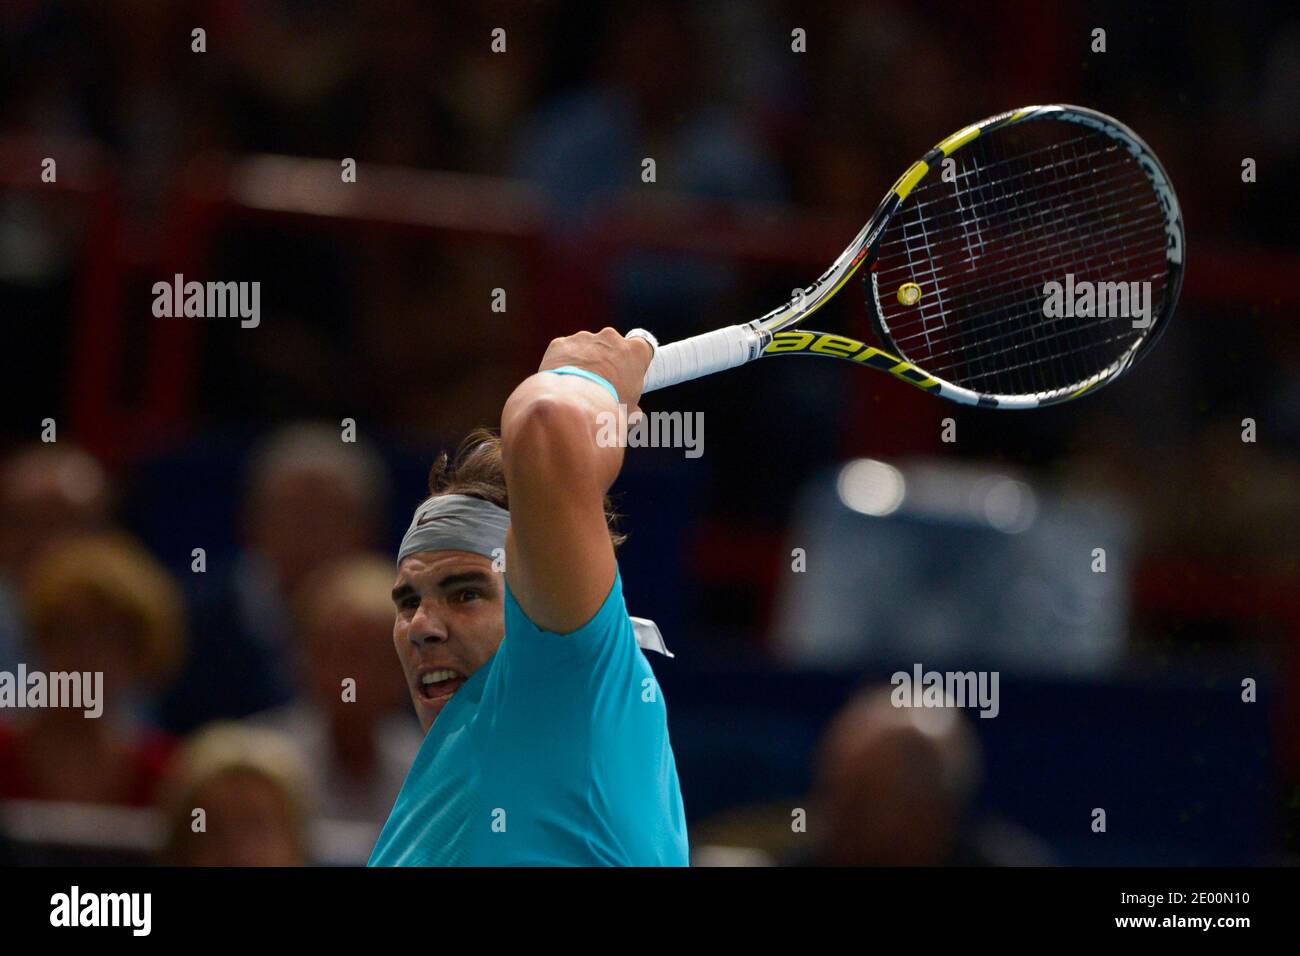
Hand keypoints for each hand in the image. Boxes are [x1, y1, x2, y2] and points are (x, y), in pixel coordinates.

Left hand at [538, 327, 653, 408]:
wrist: (572, 404)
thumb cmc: (607, 407)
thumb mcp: (629, 412)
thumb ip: (634, 409)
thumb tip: (634, 417)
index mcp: (635, 351)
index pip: (643, 346)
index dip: (634, 358)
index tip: (628, 370)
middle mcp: (611, 337)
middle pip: (611, 345)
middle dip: (607, 360)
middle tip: (601, 383)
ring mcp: (584, 338)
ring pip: (586, 348)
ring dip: (584, 362)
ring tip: (578, 386)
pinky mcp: (561, 343)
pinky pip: (564, 352)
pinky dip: (563, 363)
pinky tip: (562, 382)